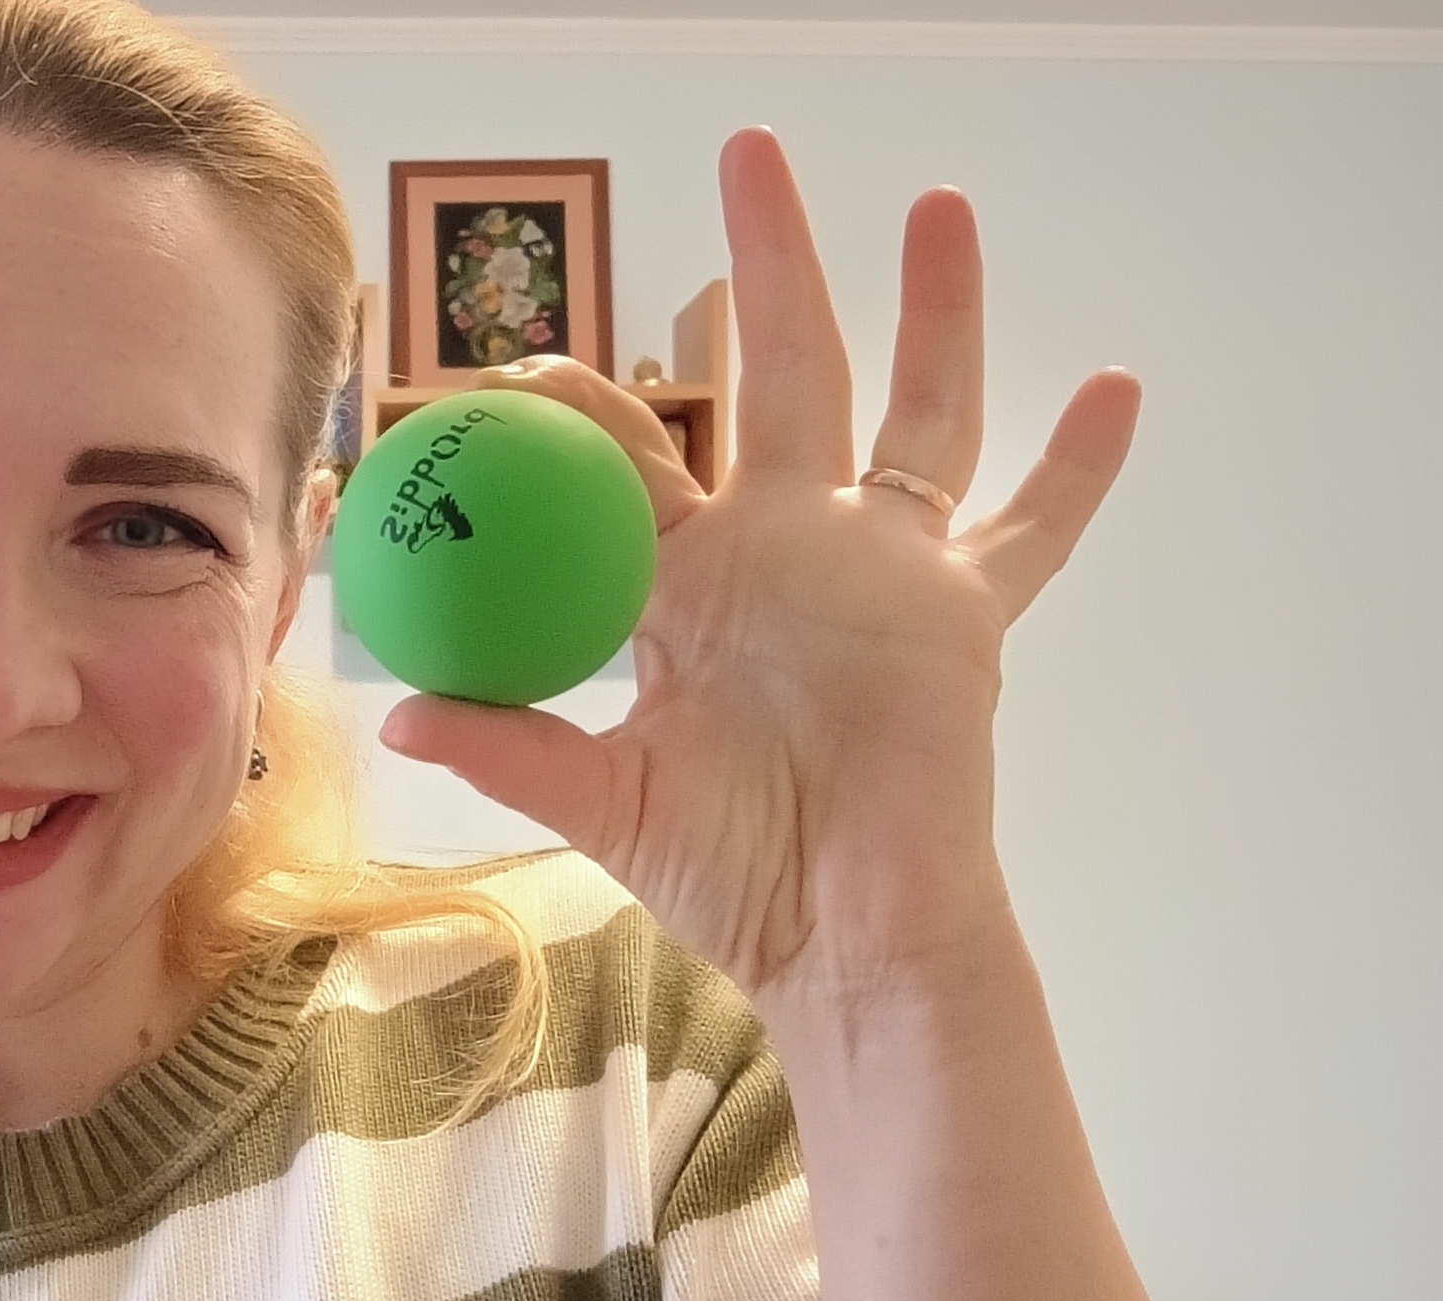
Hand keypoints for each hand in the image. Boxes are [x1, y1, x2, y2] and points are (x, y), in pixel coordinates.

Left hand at [383, 127, 1140, 1012]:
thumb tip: (399, 713)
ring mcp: (876, 567)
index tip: (519, 368)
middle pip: (775, 372)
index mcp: (681, 580)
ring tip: (937, 205)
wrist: (837, 930)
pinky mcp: (959, 610)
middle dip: (765, 266)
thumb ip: (512, 745)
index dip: (580, 403)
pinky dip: (1078, 466)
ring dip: (932, 309)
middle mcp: (781, 547)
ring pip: (913, 408)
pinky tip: (1117, 388)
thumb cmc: (723, 869)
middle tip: (751, 153)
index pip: (629, 457)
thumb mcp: (604, 799)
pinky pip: (1033, 526)